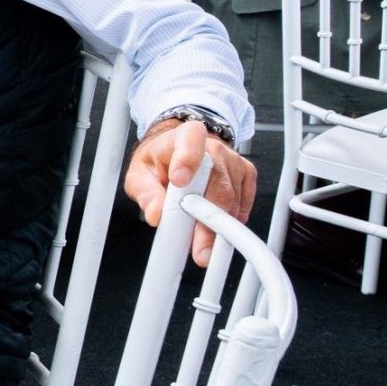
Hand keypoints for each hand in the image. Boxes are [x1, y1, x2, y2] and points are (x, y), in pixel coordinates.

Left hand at [123, 117, 257, 265]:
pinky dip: (229, 222)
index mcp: (184, 137)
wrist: (175, 154)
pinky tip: (214, 229)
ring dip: (218, 228)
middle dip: (208, 220)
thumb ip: (147, 194)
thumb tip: (156, 214)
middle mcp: (213, 147)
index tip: (179, 180)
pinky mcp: (246, 175)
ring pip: (232, 200)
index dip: (187, 162)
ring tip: (201, 246)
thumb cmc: (158, 163)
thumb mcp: (140, 176)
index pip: (190, 145)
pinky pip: (242, 205)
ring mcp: (233, 161)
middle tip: (200, 248)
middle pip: (217, 184)